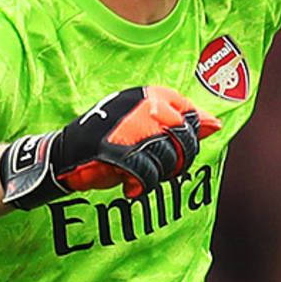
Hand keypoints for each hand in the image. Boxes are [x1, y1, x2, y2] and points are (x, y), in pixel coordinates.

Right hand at [0, 86, 222, 208]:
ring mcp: (130, 128)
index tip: (180, 149)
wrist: (64, 156)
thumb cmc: (107, 141)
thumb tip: (216, 125)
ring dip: (156, 176)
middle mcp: (143, 106)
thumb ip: (178, 124)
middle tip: (158, 169)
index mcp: (149, 94)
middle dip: (176, 161)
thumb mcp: (144, 125)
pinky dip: (139, 186)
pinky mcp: (118, 151)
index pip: (189, 112)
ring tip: (139, 176)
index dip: (191, 135)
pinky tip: (129, 187)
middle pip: (184, 139)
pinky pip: (146, 175)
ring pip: (167, 159)